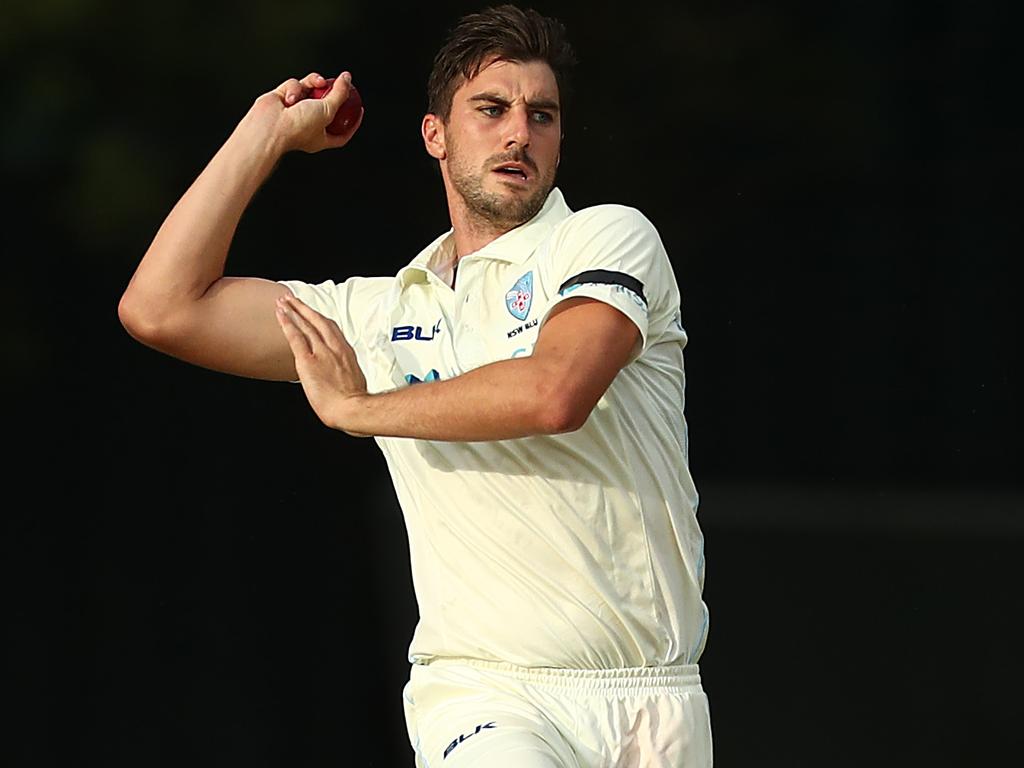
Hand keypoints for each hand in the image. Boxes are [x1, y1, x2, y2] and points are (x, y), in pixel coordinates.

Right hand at [249, 71, 363, 153]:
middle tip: (337, 83)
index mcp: (321, 138)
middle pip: (326, 106)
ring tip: (314, 85)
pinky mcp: (283, 98)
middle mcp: (308, 125)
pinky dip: (294, 88)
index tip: (359, 109)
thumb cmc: (297, 127)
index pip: (342, 133)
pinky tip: (290, 97)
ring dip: (312, 84)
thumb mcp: (328, 110)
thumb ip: (340, 94)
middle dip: (331, 93)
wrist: (269, 126)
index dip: (352, 122)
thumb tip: (347, 79)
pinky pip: (295, 85)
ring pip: (310, 89)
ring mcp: (295, 111)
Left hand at [275, 294, 369, 435]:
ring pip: (306, 325)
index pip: (331, 329)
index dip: (319, 318)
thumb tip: (341, 376)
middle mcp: (334, 348)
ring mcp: (321, 353)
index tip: (312, 313)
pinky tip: (281, 315)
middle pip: (318, 321)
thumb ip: (346, 373)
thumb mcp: (356, 381)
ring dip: (294, 311)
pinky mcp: (307, 361)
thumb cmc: (355, 402)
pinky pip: (296, 337)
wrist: (351, 408)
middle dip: (304, 308)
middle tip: (293, 299)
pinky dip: (288, 323)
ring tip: (283, 302)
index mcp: (346, 353)